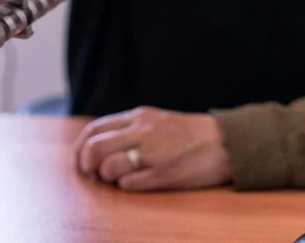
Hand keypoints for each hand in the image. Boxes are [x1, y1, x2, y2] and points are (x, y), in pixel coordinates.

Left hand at [74, 107, 230, 191]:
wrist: (224, 141)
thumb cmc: (187, 133)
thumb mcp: (155, 119)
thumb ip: (128, 127)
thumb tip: (97, 142)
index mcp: (138, 117)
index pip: (95, 129)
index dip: (80, 147)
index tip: (79, 160)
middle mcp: (143, 132)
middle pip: (96, 147)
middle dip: (86, 164)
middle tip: (90, 174)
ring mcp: (154, 153)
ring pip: (110, 166)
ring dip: (106, 176)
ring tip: (113, 179)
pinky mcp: (166, 174)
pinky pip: (132, 183)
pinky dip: (124, 186)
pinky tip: (130, 184)